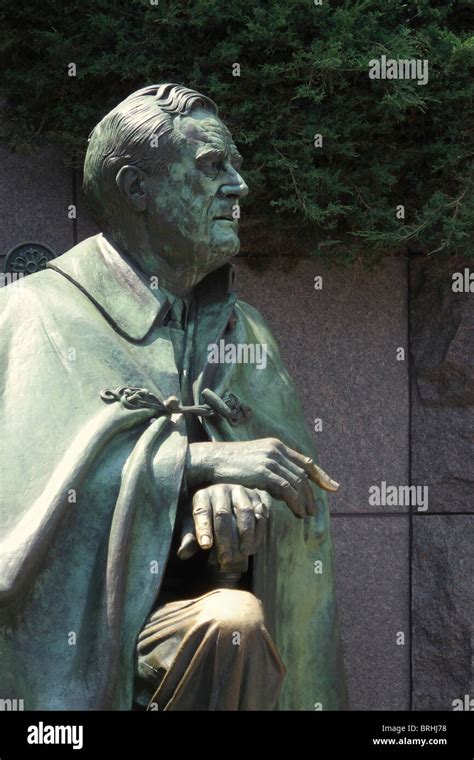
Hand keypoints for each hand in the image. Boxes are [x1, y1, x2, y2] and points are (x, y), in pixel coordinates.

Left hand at [177, 484, 270, 564]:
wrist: (225, 502)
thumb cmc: (206, 518)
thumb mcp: (193, 526)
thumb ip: (189, 538)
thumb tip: (183, 553)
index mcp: (202, 496)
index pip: (201, 511)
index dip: (203, 528)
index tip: (205, 546)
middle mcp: (221, 490)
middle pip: (223, 514)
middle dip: (225, 538)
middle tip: (225, 559)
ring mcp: (240, 491)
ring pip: (245, 512)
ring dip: (246, 534)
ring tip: (244, 553)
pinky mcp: (255, 497)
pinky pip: (260, 513)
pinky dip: (258, 531)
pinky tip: (254, 545)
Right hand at [185, 438, 338, 518]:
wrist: (211, 460)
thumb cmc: (228, 465)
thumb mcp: (253, 461)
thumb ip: (270, 468)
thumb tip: (282, 486)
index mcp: (276, 445)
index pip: (304, 461)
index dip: (320, 475)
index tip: (332, 487)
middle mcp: (276, 450)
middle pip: (303, 474)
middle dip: (313, 493)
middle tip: (315, 510)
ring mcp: (271, 460)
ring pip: (297, 482)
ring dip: (305, 501)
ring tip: (306, 515)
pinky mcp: (264, 471)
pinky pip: (287, 489)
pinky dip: (295, 502)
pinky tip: (297, 513)